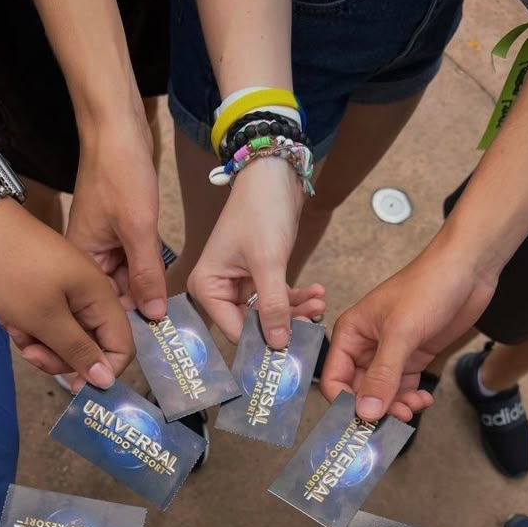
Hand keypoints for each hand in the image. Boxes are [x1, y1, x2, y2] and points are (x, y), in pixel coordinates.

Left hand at [0, 197, 134, 387]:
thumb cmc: (10, 270)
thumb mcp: (44, 318)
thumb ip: (78, 350)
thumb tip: (106, 379)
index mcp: (101, 296)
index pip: (121, 346)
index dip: (102, 370)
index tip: (72, 384)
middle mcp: (91, 294)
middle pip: (92, 344)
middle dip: (61, 356)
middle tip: (30, 353)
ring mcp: (69, 290)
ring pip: (67, 335)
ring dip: (41, 342)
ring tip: (15, 331)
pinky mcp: (48, 288)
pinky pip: (49, 320)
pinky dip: (31, 326)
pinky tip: (9, 319)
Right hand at [67, 106, 166, 319]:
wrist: (116, 126)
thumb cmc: (119, 171)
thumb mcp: (137, 228)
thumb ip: (146, 273)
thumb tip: (153, 315)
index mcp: (79, 258)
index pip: (98, 304)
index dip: (122, 320)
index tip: (150, 336)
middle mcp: (86, 254)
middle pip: (112, 293)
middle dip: (137, 305)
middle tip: (166, 326)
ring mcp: (102, 241)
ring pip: (126, 277)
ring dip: (145, 286)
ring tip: (168, 306)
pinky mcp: (116, 230)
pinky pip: (132, 259)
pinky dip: (146, 266)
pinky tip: (163, 276)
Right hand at [188, 158, 325, 348]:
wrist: (273, 175)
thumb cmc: (260, 211)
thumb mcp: (268, 262)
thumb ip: (273, 306)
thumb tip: (278, 344)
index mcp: (207, 288)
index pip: (234, 330)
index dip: (262, 342)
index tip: (290, 351)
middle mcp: (219, 290)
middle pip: (253, 324)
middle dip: (285, 323)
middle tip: (314, 319)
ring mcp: (239, 285)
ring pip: (270, 313)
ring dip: (297, 309)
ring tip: (320, 301)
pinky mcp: (259, 277)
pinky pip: (279, 298)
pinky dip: (298, 297)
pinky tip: (317, 292)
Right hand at [320, 231, 499, 420]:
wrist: (468, 268)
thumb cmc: (427, 287)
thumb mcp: (401, 334)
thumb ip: (382, 375)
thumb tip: (365, 412)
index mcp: (350, 334)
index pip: (334, 380)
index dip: (346, 403)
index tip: (366, 421)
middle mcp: (365, 346)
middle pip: (358, 391)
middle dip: (375, 408)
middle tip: (396, 420)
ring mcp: (390, 352)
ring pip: (383, 393)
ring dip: (396, 406)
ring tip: (414, 408)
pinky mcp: (412, 355)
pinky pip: (403, 387)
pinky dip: (411, 397)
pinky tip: (424, 398)